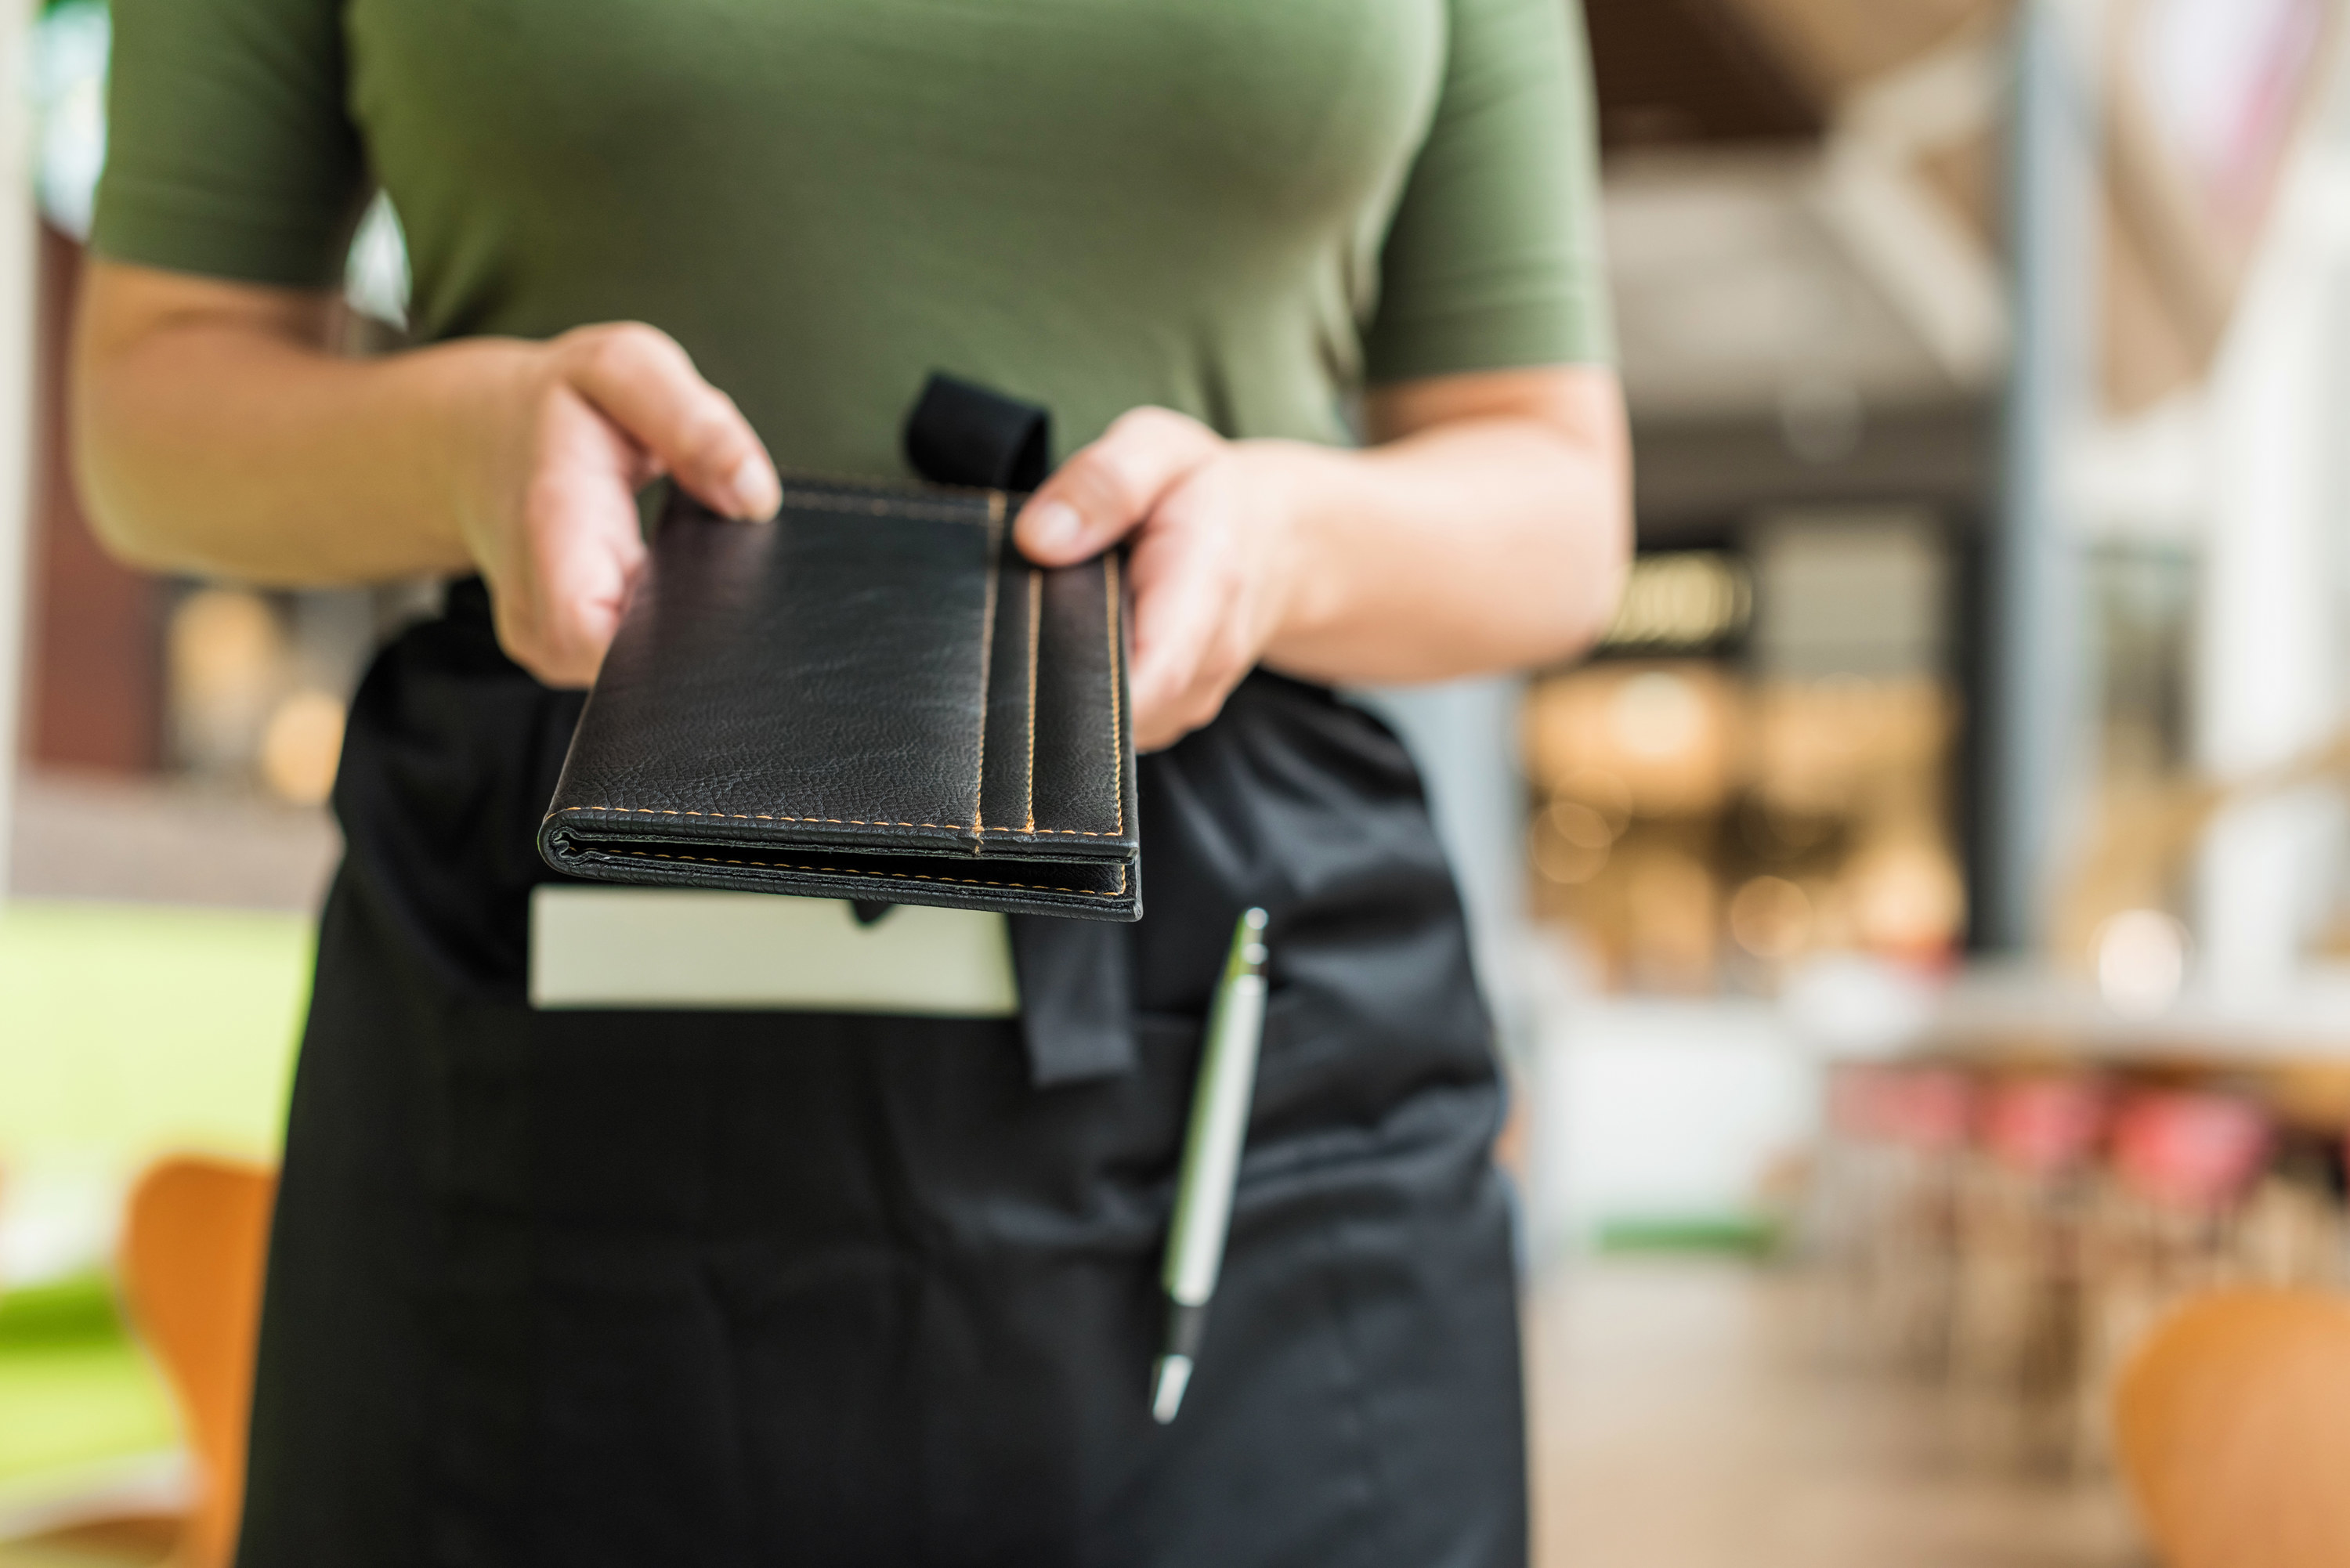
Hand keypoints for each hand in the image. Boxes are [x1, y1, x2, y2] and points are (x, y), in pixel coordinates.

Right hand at [453, 323, 778, 686]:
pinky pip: (624, 670)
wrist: (474, 439)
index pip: (594, 638)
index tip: (724, 602)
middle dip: (693, 639)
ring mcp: (544, 645)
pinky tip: (672, 590)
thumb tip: (754, 497)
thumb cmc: (557, 406)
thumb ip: (694, 422)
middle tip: (725, 573)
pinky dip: (661, 635)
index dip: (668, 643)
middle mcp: (535, 610)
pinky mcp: (562, 657)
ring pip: (632, 681)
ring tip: (692, 569)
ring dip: (679, 637)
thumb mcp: (625, 370)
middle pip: (628, 677)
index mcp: (550, 530)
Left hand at [1014, 408, 1299, 750]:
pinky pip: (1118, 722)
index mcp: (1206, 588)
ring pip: (1110, 723)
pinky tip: (1089, 638)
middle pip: (1115, 710)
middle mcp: (1208, 661)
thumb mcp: (1157, 449)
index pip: (1151, 678)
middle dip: (1059, 676)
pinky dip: (1089, 685)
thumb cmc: (1205, 491)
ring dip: (1073, 678)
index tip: (1033, 663)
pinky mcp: (1173, 715)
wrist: (1278, 540)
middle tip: (1035, 615)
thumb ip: (1105, 482)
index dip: (1084, 689)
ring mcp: (1192, 699)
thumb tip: (1039, 539)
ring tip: (1073, 613)